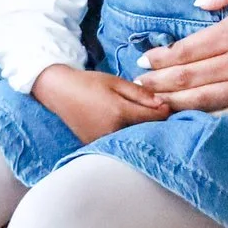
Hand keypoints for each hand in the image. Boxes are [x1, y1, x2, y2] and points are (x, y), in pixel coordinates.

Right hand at [32, 65, 169, 144]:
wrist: (59, 91)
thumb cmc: (89, 83)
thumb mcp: (116, 82)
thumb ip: (140, 93)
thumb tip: (163, 104)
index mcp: (119, 112)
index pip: (152, 118)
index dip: (164, 112)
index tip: (168, 106)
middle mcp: (112, 130)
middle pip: (143, 130)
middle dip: (152, 123)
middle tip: (157, 113)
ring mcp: (102, 141)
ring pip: (131, 138)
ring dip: (139, 130)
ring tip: (140, 119)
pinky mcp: (95, 145)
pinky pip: (117, 142)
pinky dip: (124, 135)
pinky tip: (124, 126)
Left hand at [134, 0, 227, 111]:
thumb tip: (198, 4)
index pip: (186, 51)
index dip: (161, 57)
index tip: (142, 59)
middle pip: (188, 79)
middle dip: (159, 83)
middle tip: (137, 85)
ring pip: (204, 101)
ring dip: (176, 103)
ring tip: (155, 105)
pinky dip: (207, 117)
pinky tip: (192, 117)